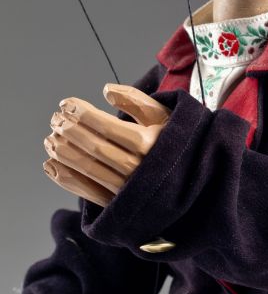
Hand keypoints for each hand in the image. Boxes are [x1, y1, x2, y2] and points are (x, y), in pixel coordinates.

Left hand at [43, 84, 170, 206]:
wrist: (191, 178)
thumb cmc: (173, 139)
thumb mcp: (163, 114)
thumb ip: (135, 99)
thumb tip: (106, 90)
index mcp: (149, 142)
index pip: (106, 126)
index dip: (82, 113)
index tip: (66, 104)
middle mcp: (138, 167)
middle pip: (94, 147)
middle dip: (69, 131)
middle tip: (56, 119)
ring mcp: (127, 188)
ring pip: (87, 168)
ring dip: (64, 153)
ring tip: (50, 138)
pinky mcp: (119, 204)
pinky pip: (86, 191)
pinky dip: (65, 178)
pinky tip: (50, 165)